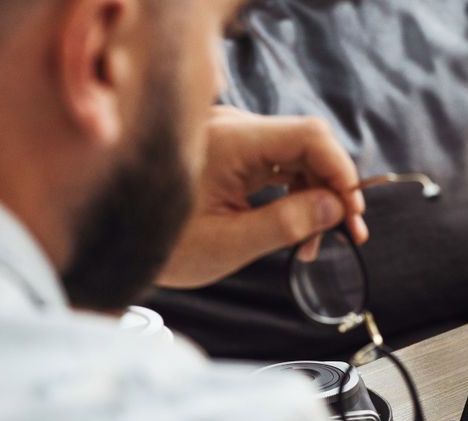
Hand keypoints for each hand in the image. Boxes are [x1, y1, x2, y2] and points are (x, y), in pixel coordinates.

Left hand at [157, 107, 367, 288]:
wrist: (114, 241)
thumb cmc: (163, 246)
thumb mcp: (229, 244)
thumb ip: (286, 224)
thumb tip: (335, 208)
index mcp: (229, 141)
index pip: (308, 135)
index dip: (341, 169)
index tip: (353, 210)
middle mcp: (232, 127)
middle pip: (307, 143)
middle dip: (333, 187)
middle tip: (349, 232)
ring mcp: (230, 136)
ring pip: (296, 155)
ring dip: (315, 195)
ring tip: (316, 242)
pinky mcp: (229, 150)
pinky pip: (276, 164)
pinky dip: (294, 193)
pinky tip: (297, 228)